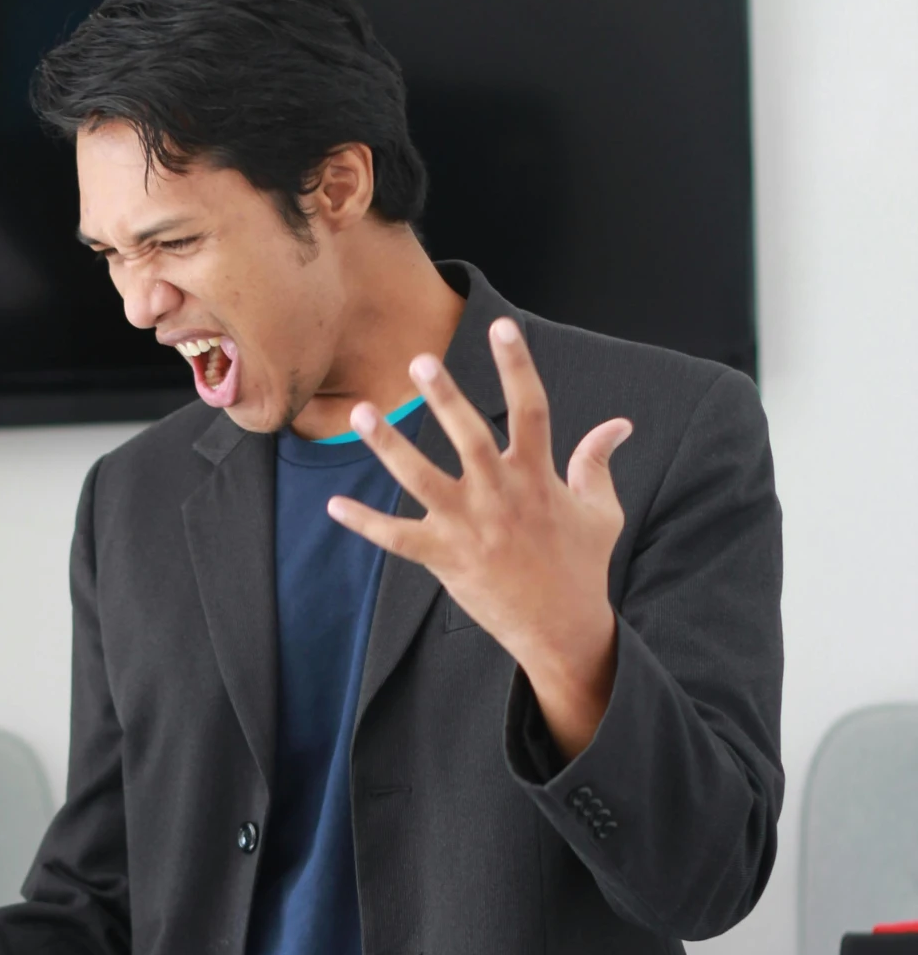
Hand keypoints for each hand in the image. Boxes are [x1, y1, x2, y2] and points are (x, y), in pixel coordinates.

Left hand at [327, 316, 631, 760]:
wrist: (562, 628)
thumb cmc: (581, 565)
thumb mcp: (601, 511)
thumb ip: (598, 462)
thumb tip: (619, 424)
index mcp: (539, 476)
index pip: (531, 408)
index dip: (517, 365)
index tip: (502, 325)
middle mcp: (501, 495)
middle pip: (469, 437)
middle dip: (445, 398)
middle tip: (421, 361)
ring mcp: (471, 527)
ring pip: (422, 479)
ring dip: (389, 445)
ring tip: (360, 412)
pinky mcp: (446, 559)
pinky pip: (398, 538)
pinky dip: (366, 524)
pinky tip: (335, 505)